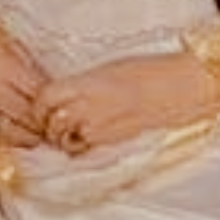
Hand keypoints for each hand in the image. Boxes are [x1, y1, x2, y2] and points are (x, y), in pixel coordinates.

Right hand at [0, 23, 47, 146]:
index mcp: (9, 70)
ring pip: (11, 132)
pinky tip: (13, 137)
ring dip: (27, 137)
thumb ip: (29, 66)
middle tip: (52, 127)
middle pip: (28, 117)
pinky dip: (5, 139)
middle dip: (43, 124)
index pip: (40, 95)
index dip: (52, 105)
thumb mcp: (9, 44)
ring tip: (36, 136)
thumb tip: (49, 85)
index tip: (58, 108)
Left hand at [35, 52, 219, 154]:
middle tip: (54, 123)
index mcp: (86, 82)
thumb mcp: (107, 70)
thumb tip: (63, 96)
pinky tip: (91, 139)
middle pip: (51, 122)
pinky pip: (86, 149)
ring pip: (65, 140)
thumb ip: (82, 84)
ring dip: (64, 138)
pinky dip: (82, 147)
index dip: (39, 105)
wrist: (180, 86)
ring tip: (74, 132)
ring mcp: (102, 126)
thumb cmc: (149, 71)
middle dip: (48, 125)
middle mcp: (89, 105)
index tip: (43, 107)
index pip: (45, 97)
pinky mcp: (114, 140)